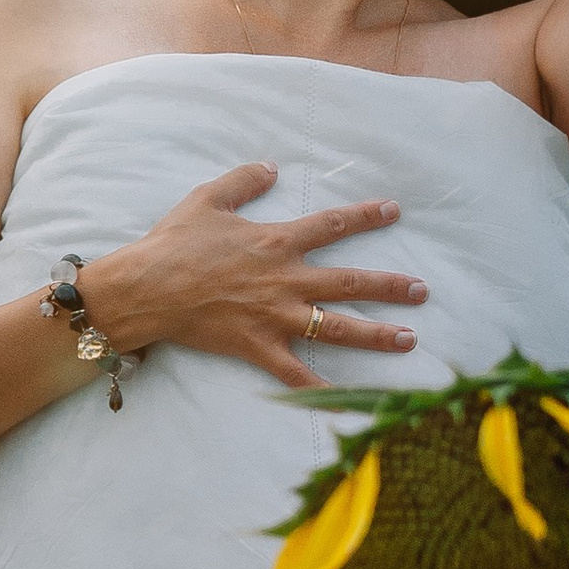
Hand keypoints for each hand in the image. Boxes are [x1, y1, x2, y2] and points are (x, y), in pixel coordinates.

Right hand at [79, 165, 425, 391]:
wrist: (147, 288)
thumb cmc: (174, 244)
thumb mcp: (207, 199)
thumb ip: (243, 181)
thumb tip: (272, 167)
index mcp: (277, 241)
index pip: (333, 225)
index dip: (367, 216)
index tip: (395, 212)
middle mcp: (287, 279)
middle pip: (350, 281)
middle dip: (389, 285)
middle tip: (421, 291)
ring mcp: (276, 316)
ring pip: (337, 326)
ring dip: (376, 334)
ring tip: (409, 339)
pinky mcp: (259, 346)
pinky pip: (296, 372)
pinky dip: (321, 387)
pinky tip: (347, 400)